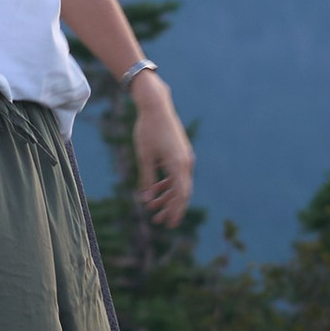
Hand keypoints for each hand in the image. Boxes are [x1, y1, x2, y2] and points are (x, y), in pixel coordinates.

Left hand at [130, 74, 193, 230]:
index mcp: (178, 164)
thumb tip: (146, 200)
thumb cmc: (147, 129)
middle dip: (170, 208)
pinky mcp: (180, 153)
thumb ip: (146, 179)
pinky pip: (176, 174)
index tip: (169, 224)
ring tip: (152, 208)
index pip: (180, 195)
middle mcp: (185, 162)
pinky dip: (167, 184)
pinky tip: (155, 191)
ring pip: (178, 184)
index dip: (175, 211)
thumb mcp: (144, 156)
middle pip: (182, 192)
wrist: (156, 106)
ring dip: (167, 197)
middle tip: (159, 222)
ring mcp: (184, 157)